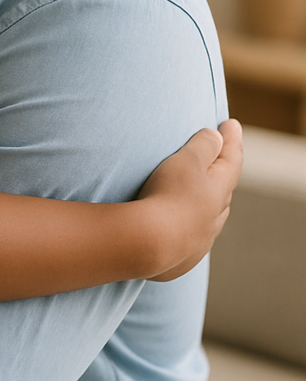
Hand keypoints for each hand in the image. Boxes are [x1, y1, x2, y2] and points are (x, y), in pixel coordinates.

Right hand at [138, 118, 242, 280]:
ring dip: (208, 202)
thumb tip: (217, 136)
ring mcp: (201, 239)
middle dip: (221, 173)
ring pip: (210, 216)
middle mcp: (215, 216)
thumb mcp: (186, 161)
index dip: (231, 140)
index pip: (231, 160)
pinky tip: (182, 228)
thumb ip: (203, 146)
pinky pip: (192, 236)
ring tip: (202, 194)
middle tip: (219, 158)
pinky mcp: (183, 257)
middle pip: (223, 190)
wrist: (149, 244)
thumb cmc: (169, 195)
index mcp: (219, 190)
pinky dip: (190, 225)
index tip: (231, 123)